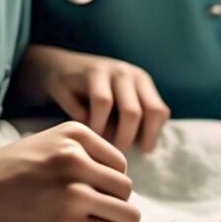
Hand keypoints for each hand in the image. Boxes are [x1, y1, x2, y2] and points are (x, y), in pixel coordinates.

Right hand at [0, 121, 140, 221]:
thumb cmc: (5, 170)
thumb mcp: (47, 141)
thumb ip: (84, 152)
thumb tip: (122, 181)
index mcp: (75, 136)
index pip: (121, 166)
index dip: (112, 185)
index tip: (96, 197)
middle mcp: (77, 162)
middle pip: (126, 193)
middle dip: (118, 208)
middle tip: (101, 220)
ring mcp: (72, 196)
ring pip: (125, 221)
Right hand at [28, 45, 170, 151]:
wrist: (62, 68)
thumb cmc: (99, 94)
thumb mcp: (123, 101)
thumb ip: (137, 119)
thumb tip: (146, 148)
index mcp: (141, 81)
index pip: (157, 110)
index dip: (152, 135)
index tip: (143, 151)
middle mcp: (124, 73)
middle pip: (133, 111)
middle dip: (125, 138)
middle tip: (116, 153)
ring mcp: (102, 71)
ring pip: (106, 104)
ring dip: (101, 131)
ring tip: (99, 144)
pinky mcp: (79, 75)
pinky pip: (82, 103)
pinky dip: (84, 122)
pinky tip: (84, 130)